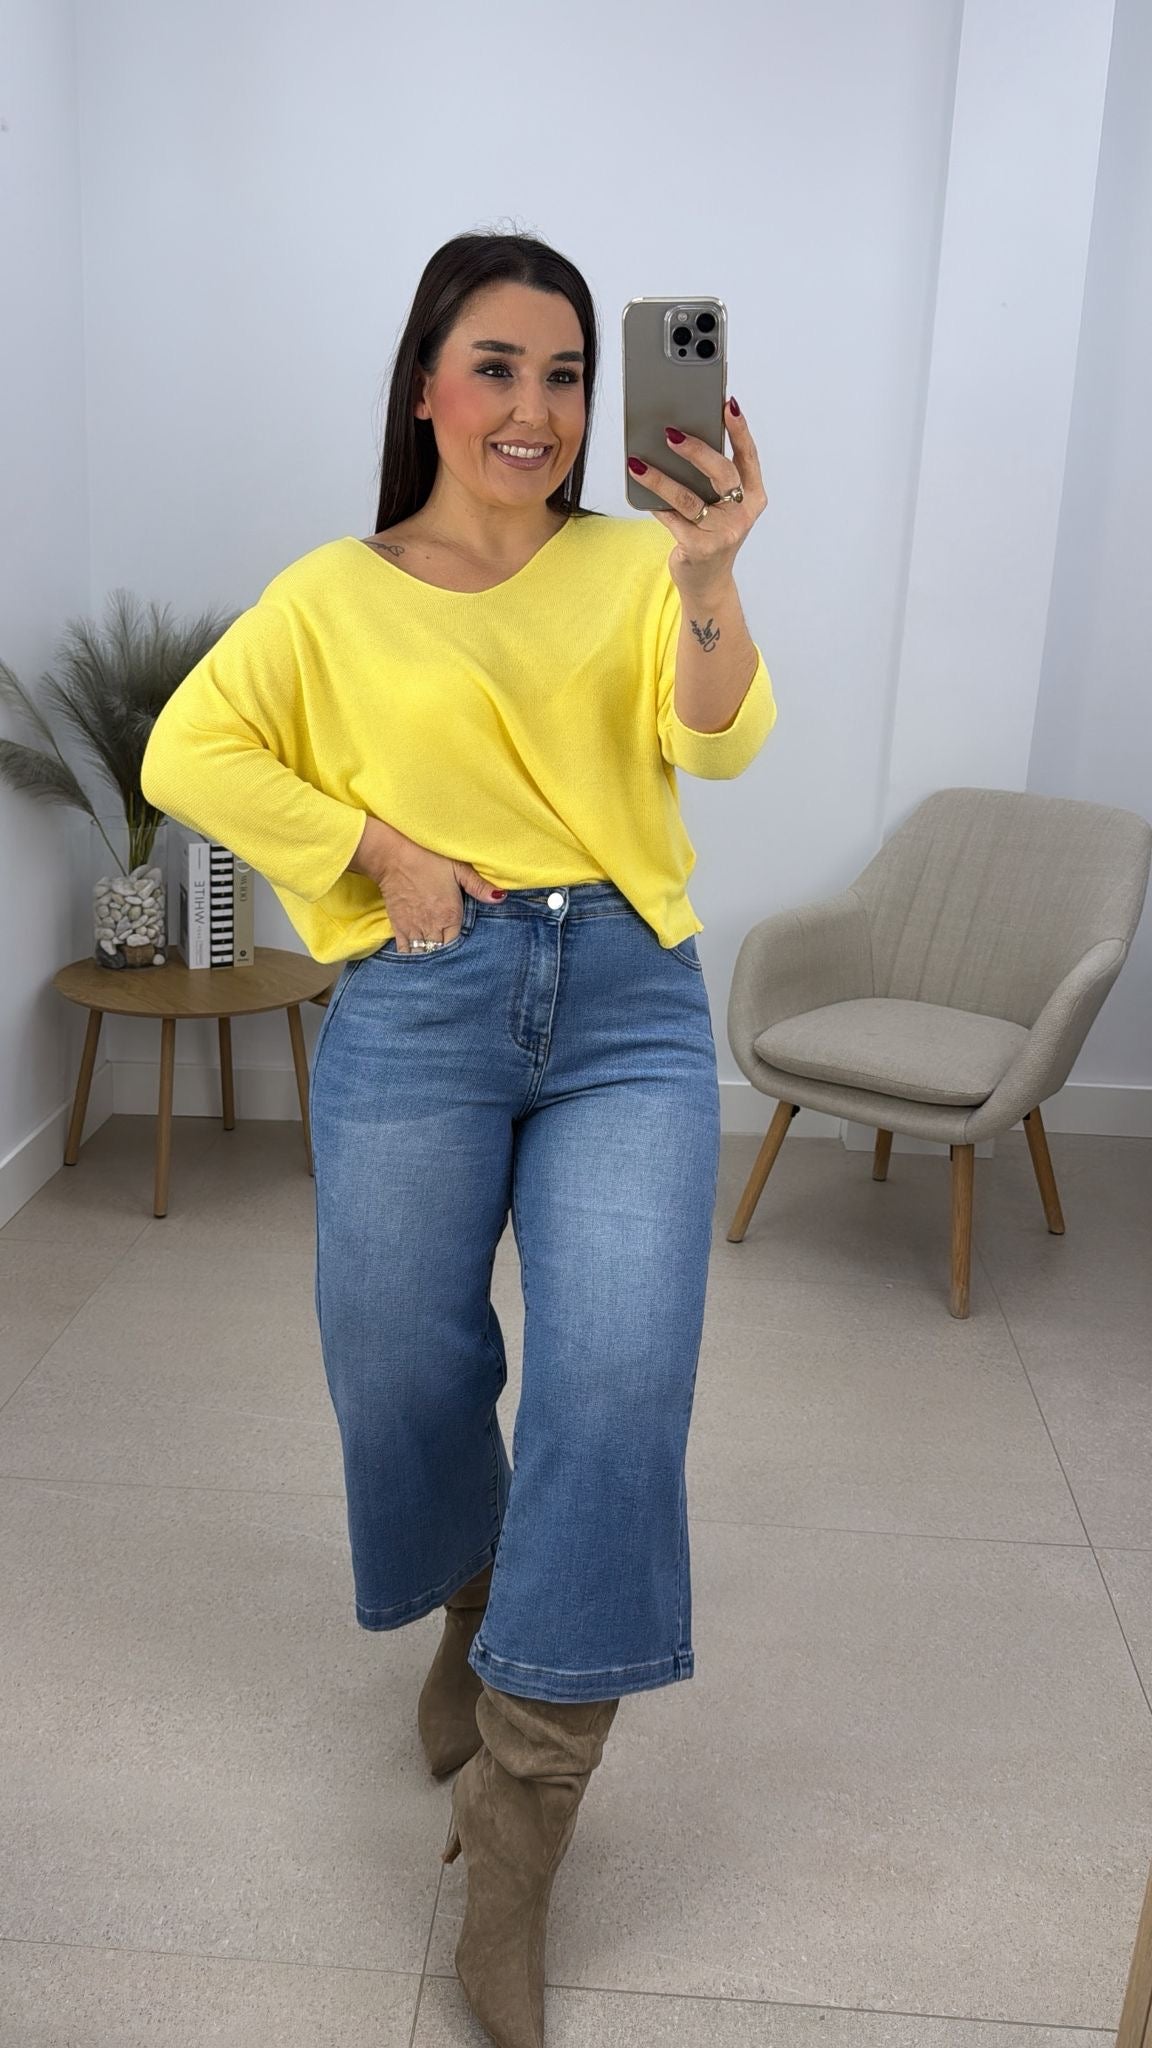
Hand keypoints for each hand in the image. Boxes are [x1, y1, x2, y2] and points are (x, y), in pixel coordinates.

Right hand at [351, 817, 503, 953]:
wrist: (392, 857)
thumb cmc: (428, 859)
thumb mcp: (458, 868)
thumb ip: (479, 886)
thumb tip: (501, 897)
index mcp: (450, 915)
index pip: (460, 945)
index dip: (464, 951)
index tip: (469, 954)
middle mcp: (433, 926)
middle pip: (443, 954)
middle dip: (449, 960)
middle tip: (456, 965)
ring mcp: (414, 929)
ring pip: (425, 956)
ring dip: (432, 960)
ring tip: (438, 965)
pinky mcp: (398, 928)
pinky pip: (405, 952)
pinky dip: (412, 959)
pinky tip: (418, 962)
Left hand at [628, 397, 766, 595]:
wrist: (707, 582)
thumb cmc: (710, 534)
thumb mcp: (718, 506)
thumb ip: (710, 479)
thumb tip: (675, 440)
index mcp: (753, 496)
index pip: (748, 456)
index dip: (739, 430)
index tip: (726, 405)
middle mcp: (743, 514)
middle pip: (721, 473)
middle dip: (696, 450)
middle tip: (671, 433)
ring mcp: (723, 533)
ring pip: (688, 498)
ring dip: (660, 479)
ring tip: (637, 463)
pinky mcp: (700, 548)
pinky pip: (671, 518)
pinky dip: (654, 503)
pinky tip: (638, 488)